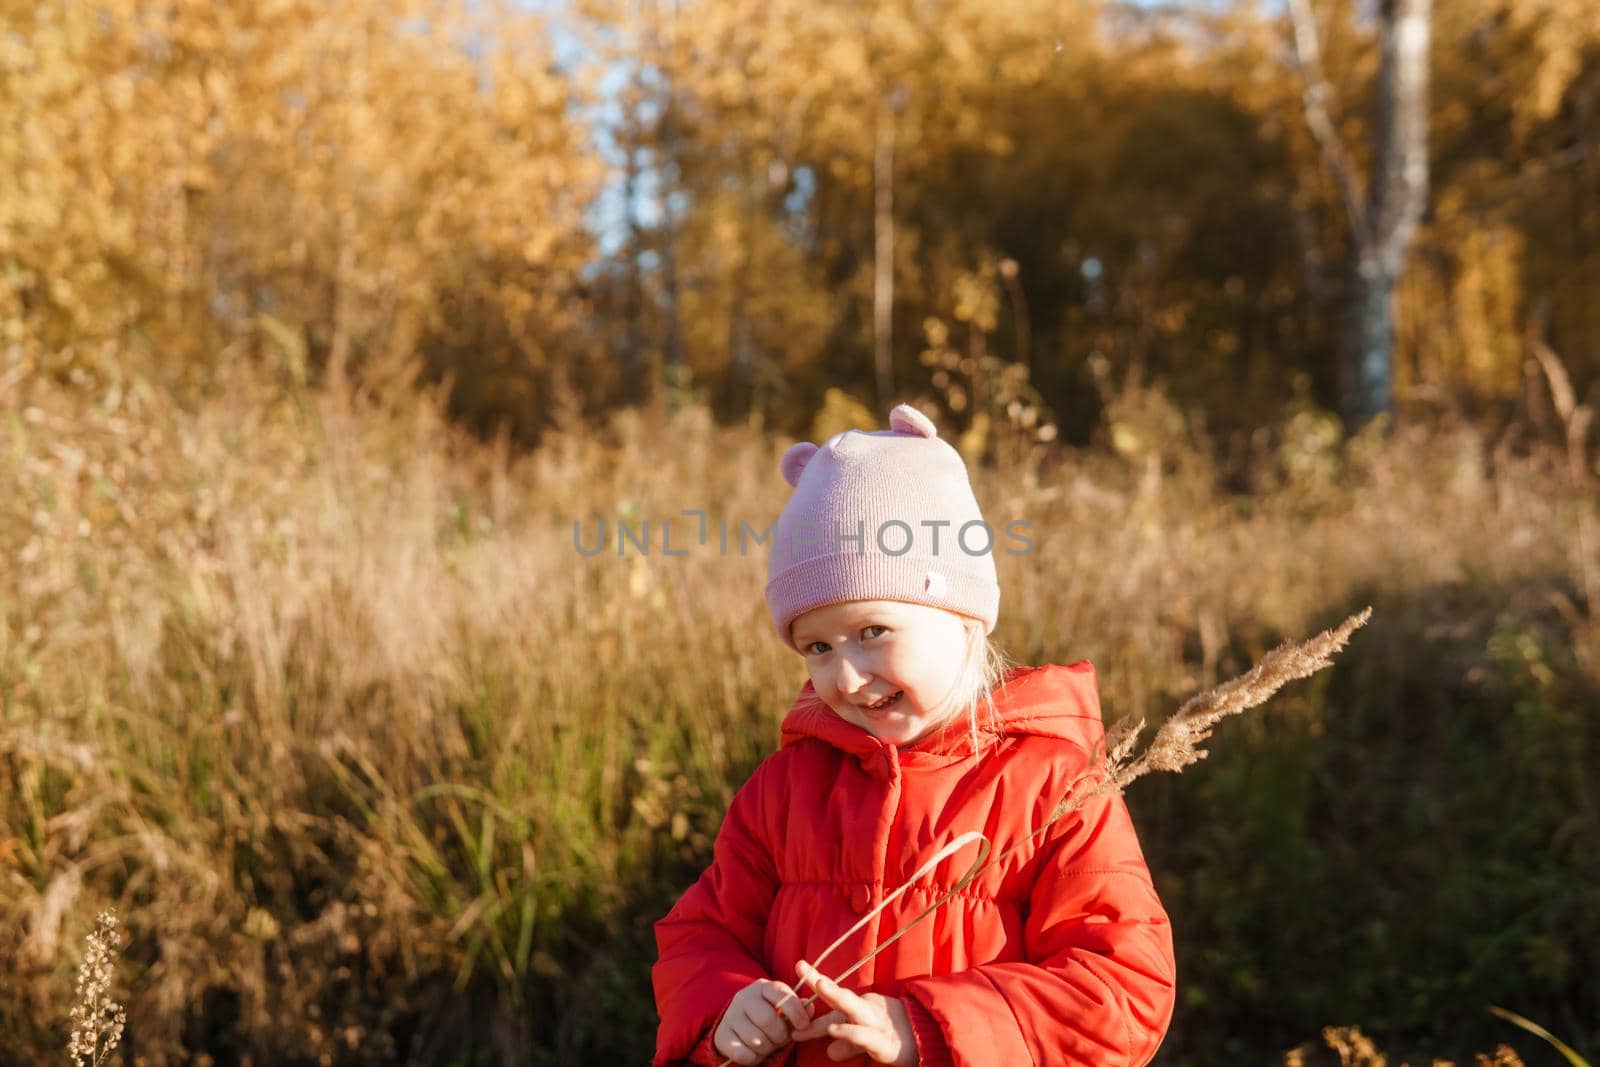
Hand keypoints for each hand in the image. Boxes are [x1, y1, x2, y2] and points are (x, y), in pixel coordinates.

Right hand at [714, 978, 811, 1064]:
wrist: (737, 1026)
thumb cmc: (769, 1017)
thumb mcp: (784, 1010)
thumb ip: (798, 1009)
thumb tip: (809, 1009)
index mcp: (763, 987)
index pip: (780, 993)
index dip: (795, 1011)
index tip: (803, 1026)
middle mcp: (744, 997)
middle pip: (767, 1019)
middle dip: (779, 1035)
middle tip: (780, 1039)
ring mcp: (730, 1015)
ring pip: (755, 1039)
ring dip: (767, 1048)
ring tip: (767, 1045)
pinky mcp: (721, 1035)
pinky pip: (742, 1053)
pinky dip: (753, 1058)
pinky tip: (754, 1052)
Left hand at [790, 960, 918, 1064]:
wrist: (926, 1044)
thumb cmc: (891, 1039)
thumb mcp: (864, 1041)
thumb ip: (846, 1044)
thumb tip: (829, 1050)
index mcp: (858, 1009)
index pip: (833, 995)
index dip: (815, 980)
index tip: (798, 965)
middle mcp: (865, 1011)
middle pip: (840, 995)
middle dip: (820, 982)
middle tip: (800, 966)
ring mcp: (874, 1023)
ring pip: (852, 1007)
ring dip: (835, 995)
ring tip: (819, 984)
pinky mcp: (882, 1041)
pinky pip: (863, 1035)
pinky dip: (848, 1032)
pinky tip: (833, 1030)